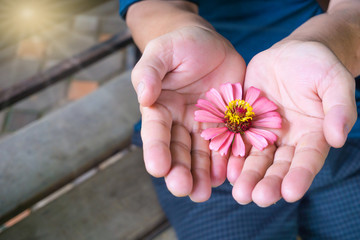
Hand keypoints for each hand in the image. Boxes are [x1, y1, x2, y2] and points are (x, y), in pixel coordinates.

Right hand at [132, 26, 245, 200]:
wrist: (209, 44)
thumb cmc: (180, 44)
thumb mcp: (162, 52)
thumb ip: (149, 71)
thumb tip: (143, 96)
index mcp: (159, 108)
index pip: (156, 133)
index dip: (156, 150)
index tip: (157, 168)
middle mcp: (180, 122)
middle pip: (179, 151)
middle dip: (180, 171)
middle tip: (184, 189)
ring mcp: (204, 125)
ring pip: (202, 154)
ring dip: (203, 174)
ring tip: (204, 192)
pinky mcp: (227, 123)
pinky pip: (228, 144)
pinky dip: (228, 160)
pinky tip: (229, 175)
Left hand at [230, 40, 356, 206]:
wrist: (292, 53)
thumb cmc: (319, 66)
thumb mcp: (334, 81)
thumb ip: (339, 108)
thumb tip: (337, 138)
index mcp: (313, 135)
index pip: (307, 159)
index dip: (300, 176)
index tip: (290, 193)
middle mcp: (288, 139)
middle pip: (278, 165)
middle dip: (268, 182)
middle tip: (257, 198)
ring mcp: (265, 131)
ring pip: (256, 157)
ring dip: (247, 175)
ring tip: (239, 193)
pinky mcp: (246, 120)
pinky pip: (237, 139)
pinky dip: (231, 153)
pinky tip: (224, 167)